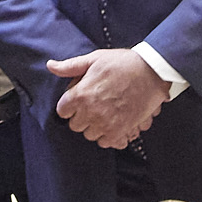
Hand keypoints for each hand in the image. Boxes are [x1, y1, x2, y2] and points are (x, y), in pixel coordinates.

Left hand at [48, 49, 170, 148]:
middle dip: (81, 116)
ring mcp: (105, 123)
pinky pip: (106, 142)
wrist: (151, 71)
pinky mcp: (120, 130)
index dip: (70, 105)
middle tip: (94, 105)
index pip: (62, 111)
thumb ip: (70, 66)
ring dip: (95, 126)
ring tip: (105, 113)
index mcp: (80, 94)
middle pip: (75, 125)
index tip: (79, 100)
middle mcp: (90, 111)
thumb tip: (50, 66)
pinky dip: (108, 135)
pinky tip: (114, 123)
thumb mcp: (94, 59)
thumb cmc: (122, 63)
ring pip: (90, 134)